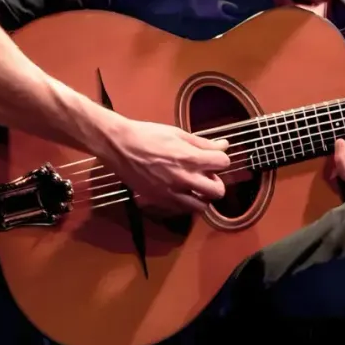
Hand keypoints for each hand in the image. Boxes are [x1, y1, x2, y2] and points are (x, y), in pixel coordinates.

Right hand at [98, 118, 231, 214]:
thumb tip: (224, 145)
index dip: (220, 160)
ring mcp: (171, 192)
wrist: (120, 146)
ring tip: (195, 187)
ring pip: (201, 207)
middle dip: (216, 183)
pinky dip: (186, 203)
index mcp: (190, 158)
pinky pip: (182, 209)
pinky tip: (181, 191)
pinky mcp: (159, 200)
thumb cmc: (148, 135)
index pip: (223, 163)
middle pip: (218, 191)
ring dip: (202, 197)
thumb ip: (203, 143)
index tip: (213, 158)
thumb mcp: (178, 134)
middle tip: (207, 176)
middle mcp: (184, 178)